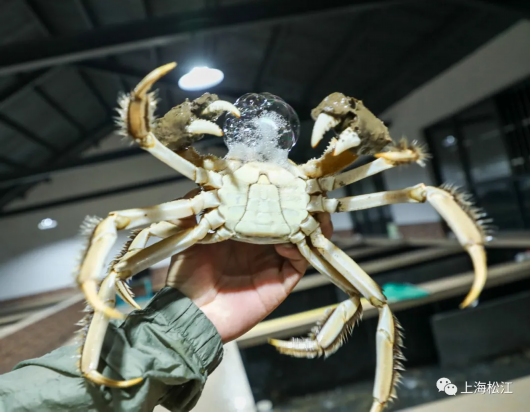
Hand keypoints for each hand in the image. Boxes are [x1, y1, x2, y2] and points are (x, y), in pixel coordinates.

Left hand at [166, 198, 332, 342]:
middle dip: (298, 203)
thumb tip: (203, 183)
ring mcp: (272, 263)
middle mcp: (260, 245)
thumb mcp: (189, 235)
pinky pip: (300, 262)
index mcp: (240, 231)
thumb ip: (195, 209)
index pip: (264, 207)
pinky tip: (294, 236)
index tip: (279, 174)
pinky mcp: (280, 282)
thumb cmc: (187, 276)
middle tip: (304, 186)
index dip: (273, 191)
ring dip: (309, 222)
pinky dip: (302, 247)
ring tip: (312, 207)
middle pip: (288, 220)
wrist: (190, 312)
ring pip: (301, 239)